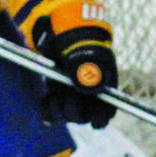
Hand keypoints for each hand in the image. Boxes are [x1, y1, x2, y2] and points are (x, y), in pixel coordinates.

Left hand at [32, 10, 116, 127]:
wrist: (62, 32)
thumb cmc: (77, 40)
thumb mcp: (82, 50)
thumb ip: (85, 67)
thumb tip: (89, 87)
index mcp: (103, 85)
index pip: (108, 111)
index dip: (102, 119)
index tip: (95, 123)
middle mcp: (89, 95)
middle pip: (84, 117)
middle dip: (74, 111)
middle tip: (67, 99)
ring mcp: (72, 96)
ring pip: (67, 116)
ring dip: (59, 110)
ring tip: (54, 96)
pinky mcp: (57, 95)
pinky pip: (51, 112)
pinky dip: (47, 109)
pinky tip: (47, 99)